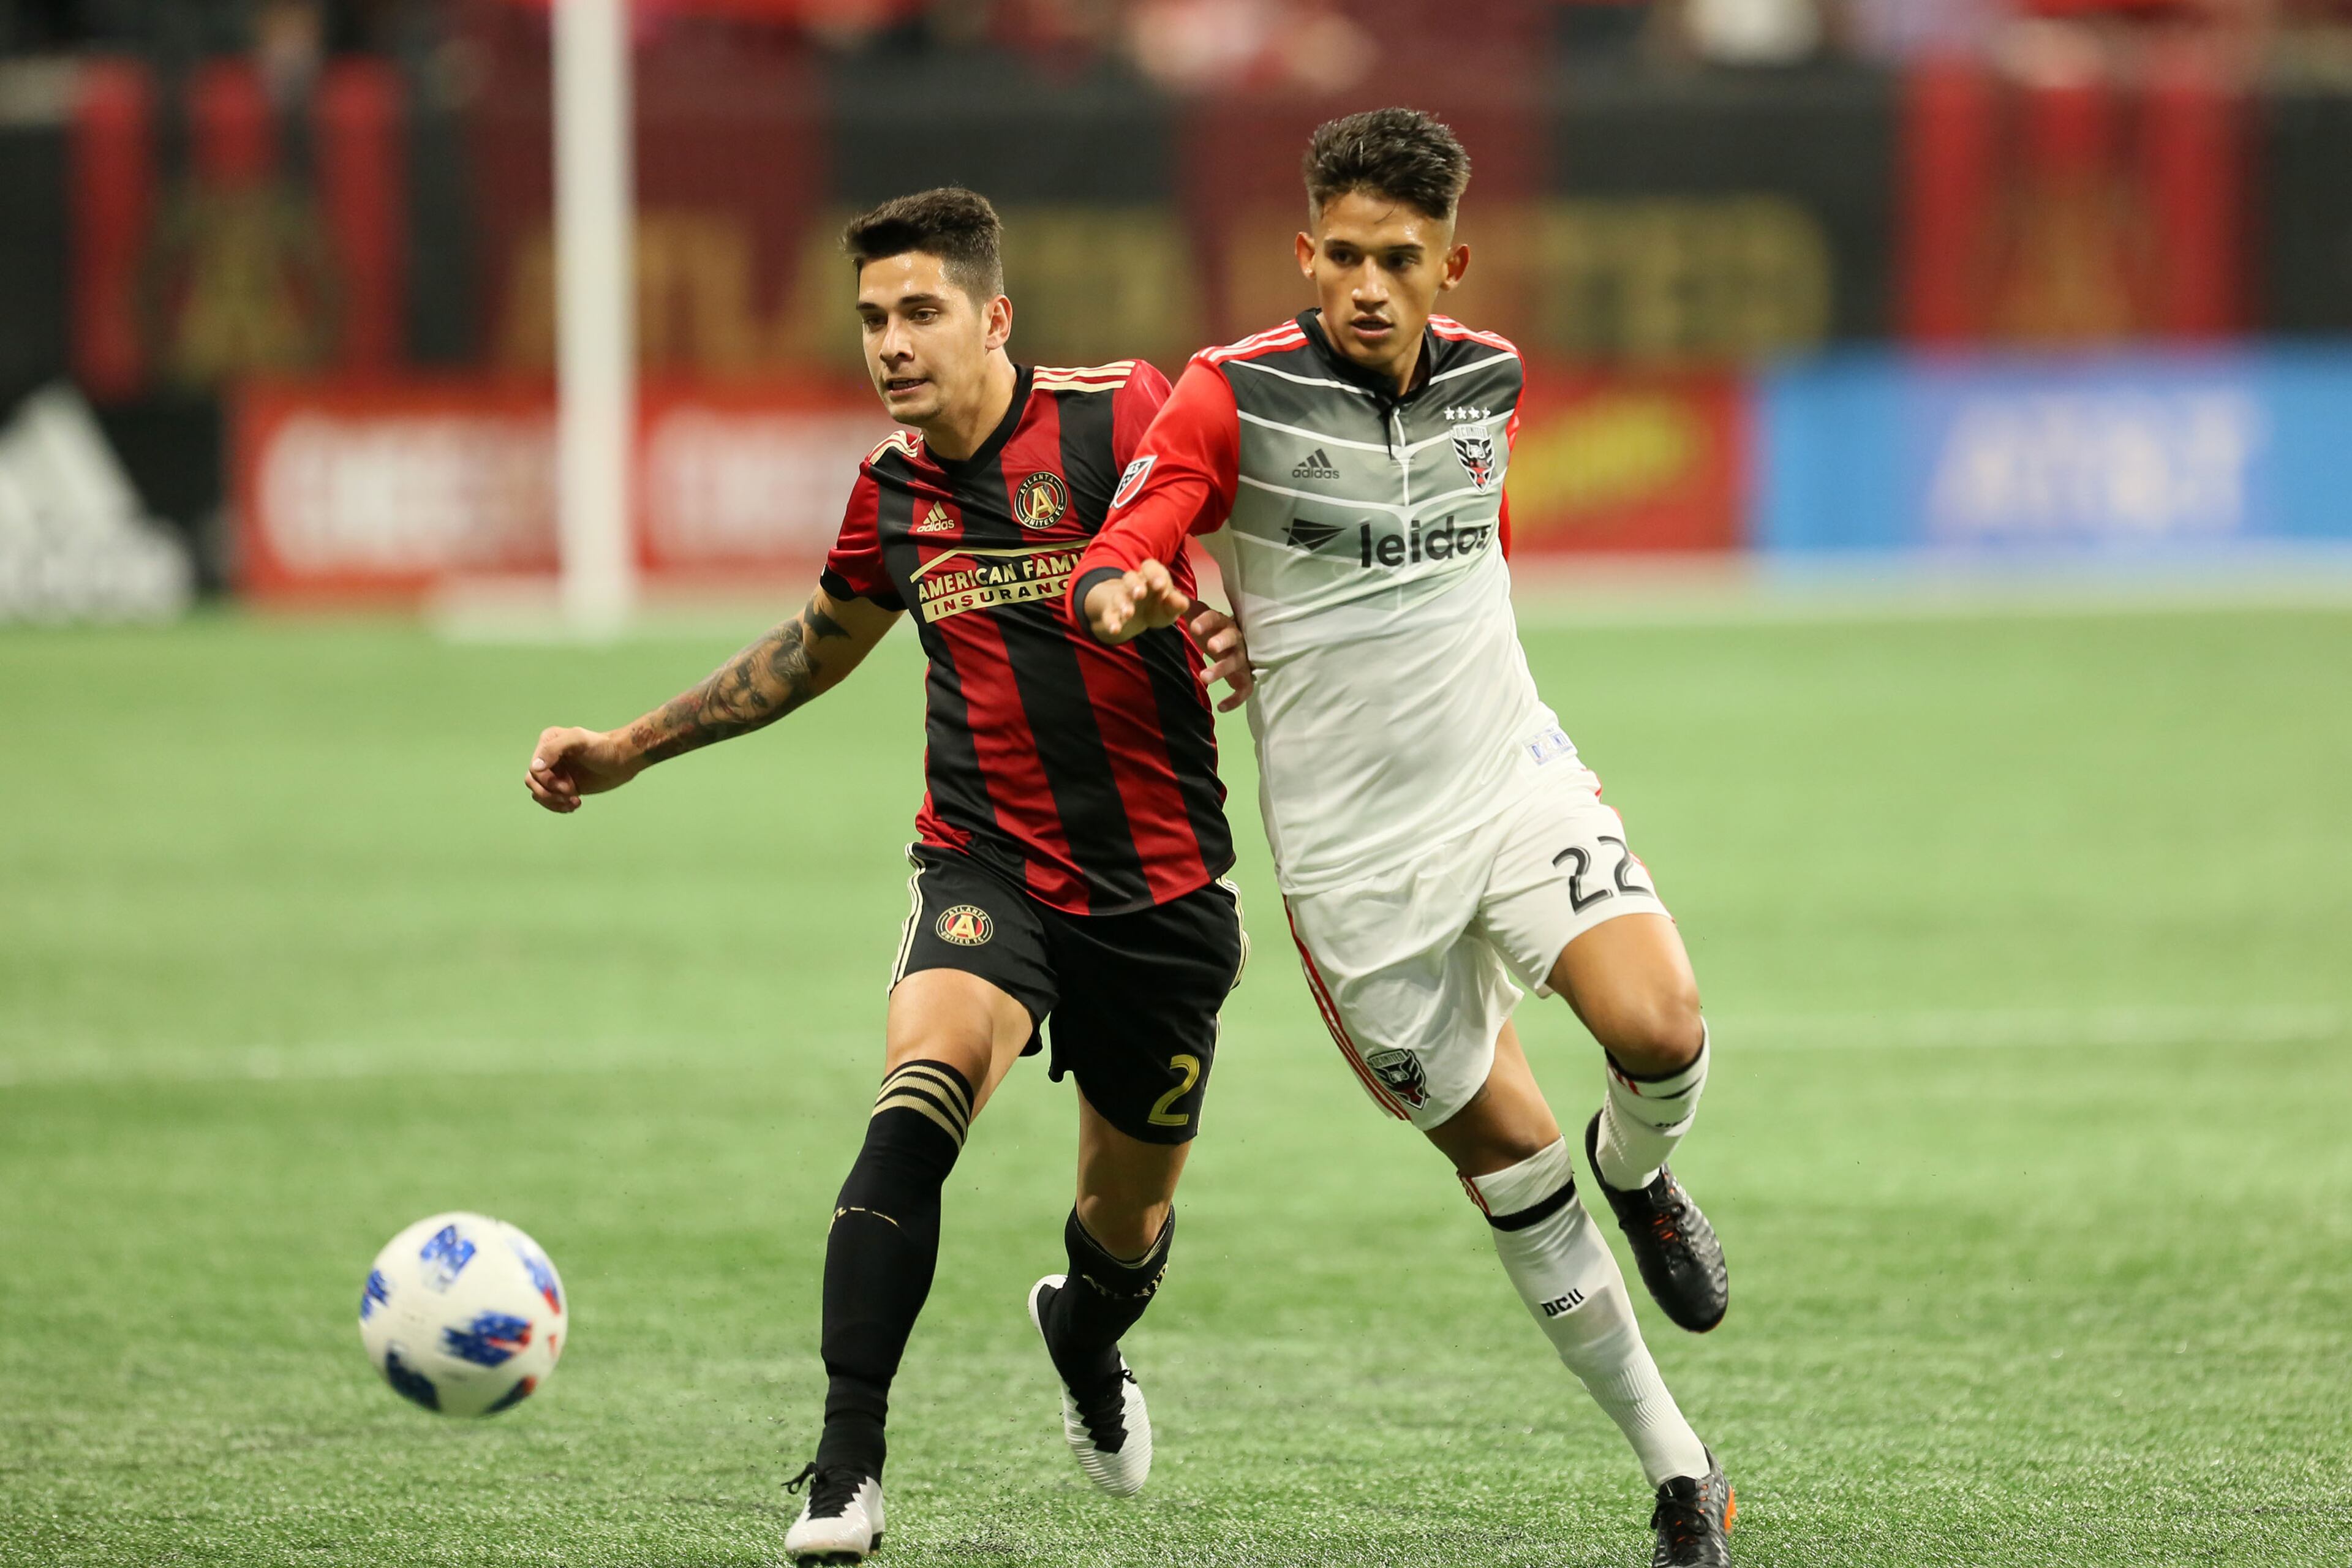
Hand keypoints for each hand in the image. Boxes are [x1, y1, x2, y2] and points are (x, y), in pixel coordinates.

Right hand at [525, 726, 641, 813]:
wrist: (622, 760)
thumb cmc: (602, 748)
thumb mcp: (579, 740)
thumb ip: (554, 749)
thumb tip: (535, 768)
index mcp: (547, 742)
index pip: (534, 769)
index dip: (548, 781)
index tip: (570, 785)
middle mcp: (547, 758)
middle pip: (533, 783)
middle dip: (550, 793)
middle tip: (572, 793)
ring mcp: (555, 773)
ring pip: (539, 793)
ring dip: (554, 802)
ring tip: (575, 802)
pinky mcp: (564, 786)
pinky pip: (550, 800)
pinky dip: (559, 807)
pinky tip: (576, 804)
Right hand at [1083, 558, 1189, 644]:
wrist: (1132, 616)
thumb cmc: (1155, 606)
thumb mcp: (1168, 606)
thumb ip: (1176, 604)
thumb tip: (1183, 603)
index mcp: (1150, 578)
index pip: (1150, 567)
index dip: (1154, 574)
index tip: (1161, 586)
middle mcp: (1133, 585)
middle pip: (1130, 578)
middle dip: (1135, 585)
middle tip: (1140, 594)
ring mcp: (1121, 599)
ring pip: (1119, 596)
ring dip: (1123, 604)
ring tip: (1128, 614)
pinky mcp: (1111, 614)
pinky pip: (1108, 616)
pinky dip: (1110, 622)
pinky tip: (1115, 629)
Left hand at [1184, 603, 1252, 711]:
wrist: (1233, 643)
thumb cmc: (1211, 629)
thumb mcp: (1198, 616)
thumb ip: (1186, 607)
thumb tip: (1170, 594)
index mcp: (1223, 623)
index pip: (1216, 618)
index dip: (1207, 622)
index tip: (1194, 627)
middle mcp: (1236, 640)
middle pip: (1232, 638)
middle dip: (1222, 642)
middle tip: (1210, 647)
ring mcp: (1241, 659)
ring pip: (1236, 663)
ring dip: (1222, 670)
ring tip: (1204, 678)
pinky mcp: (1243, 678)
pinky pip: (1245, 689)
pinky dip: (1235, 699)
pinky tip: (1221, 707)